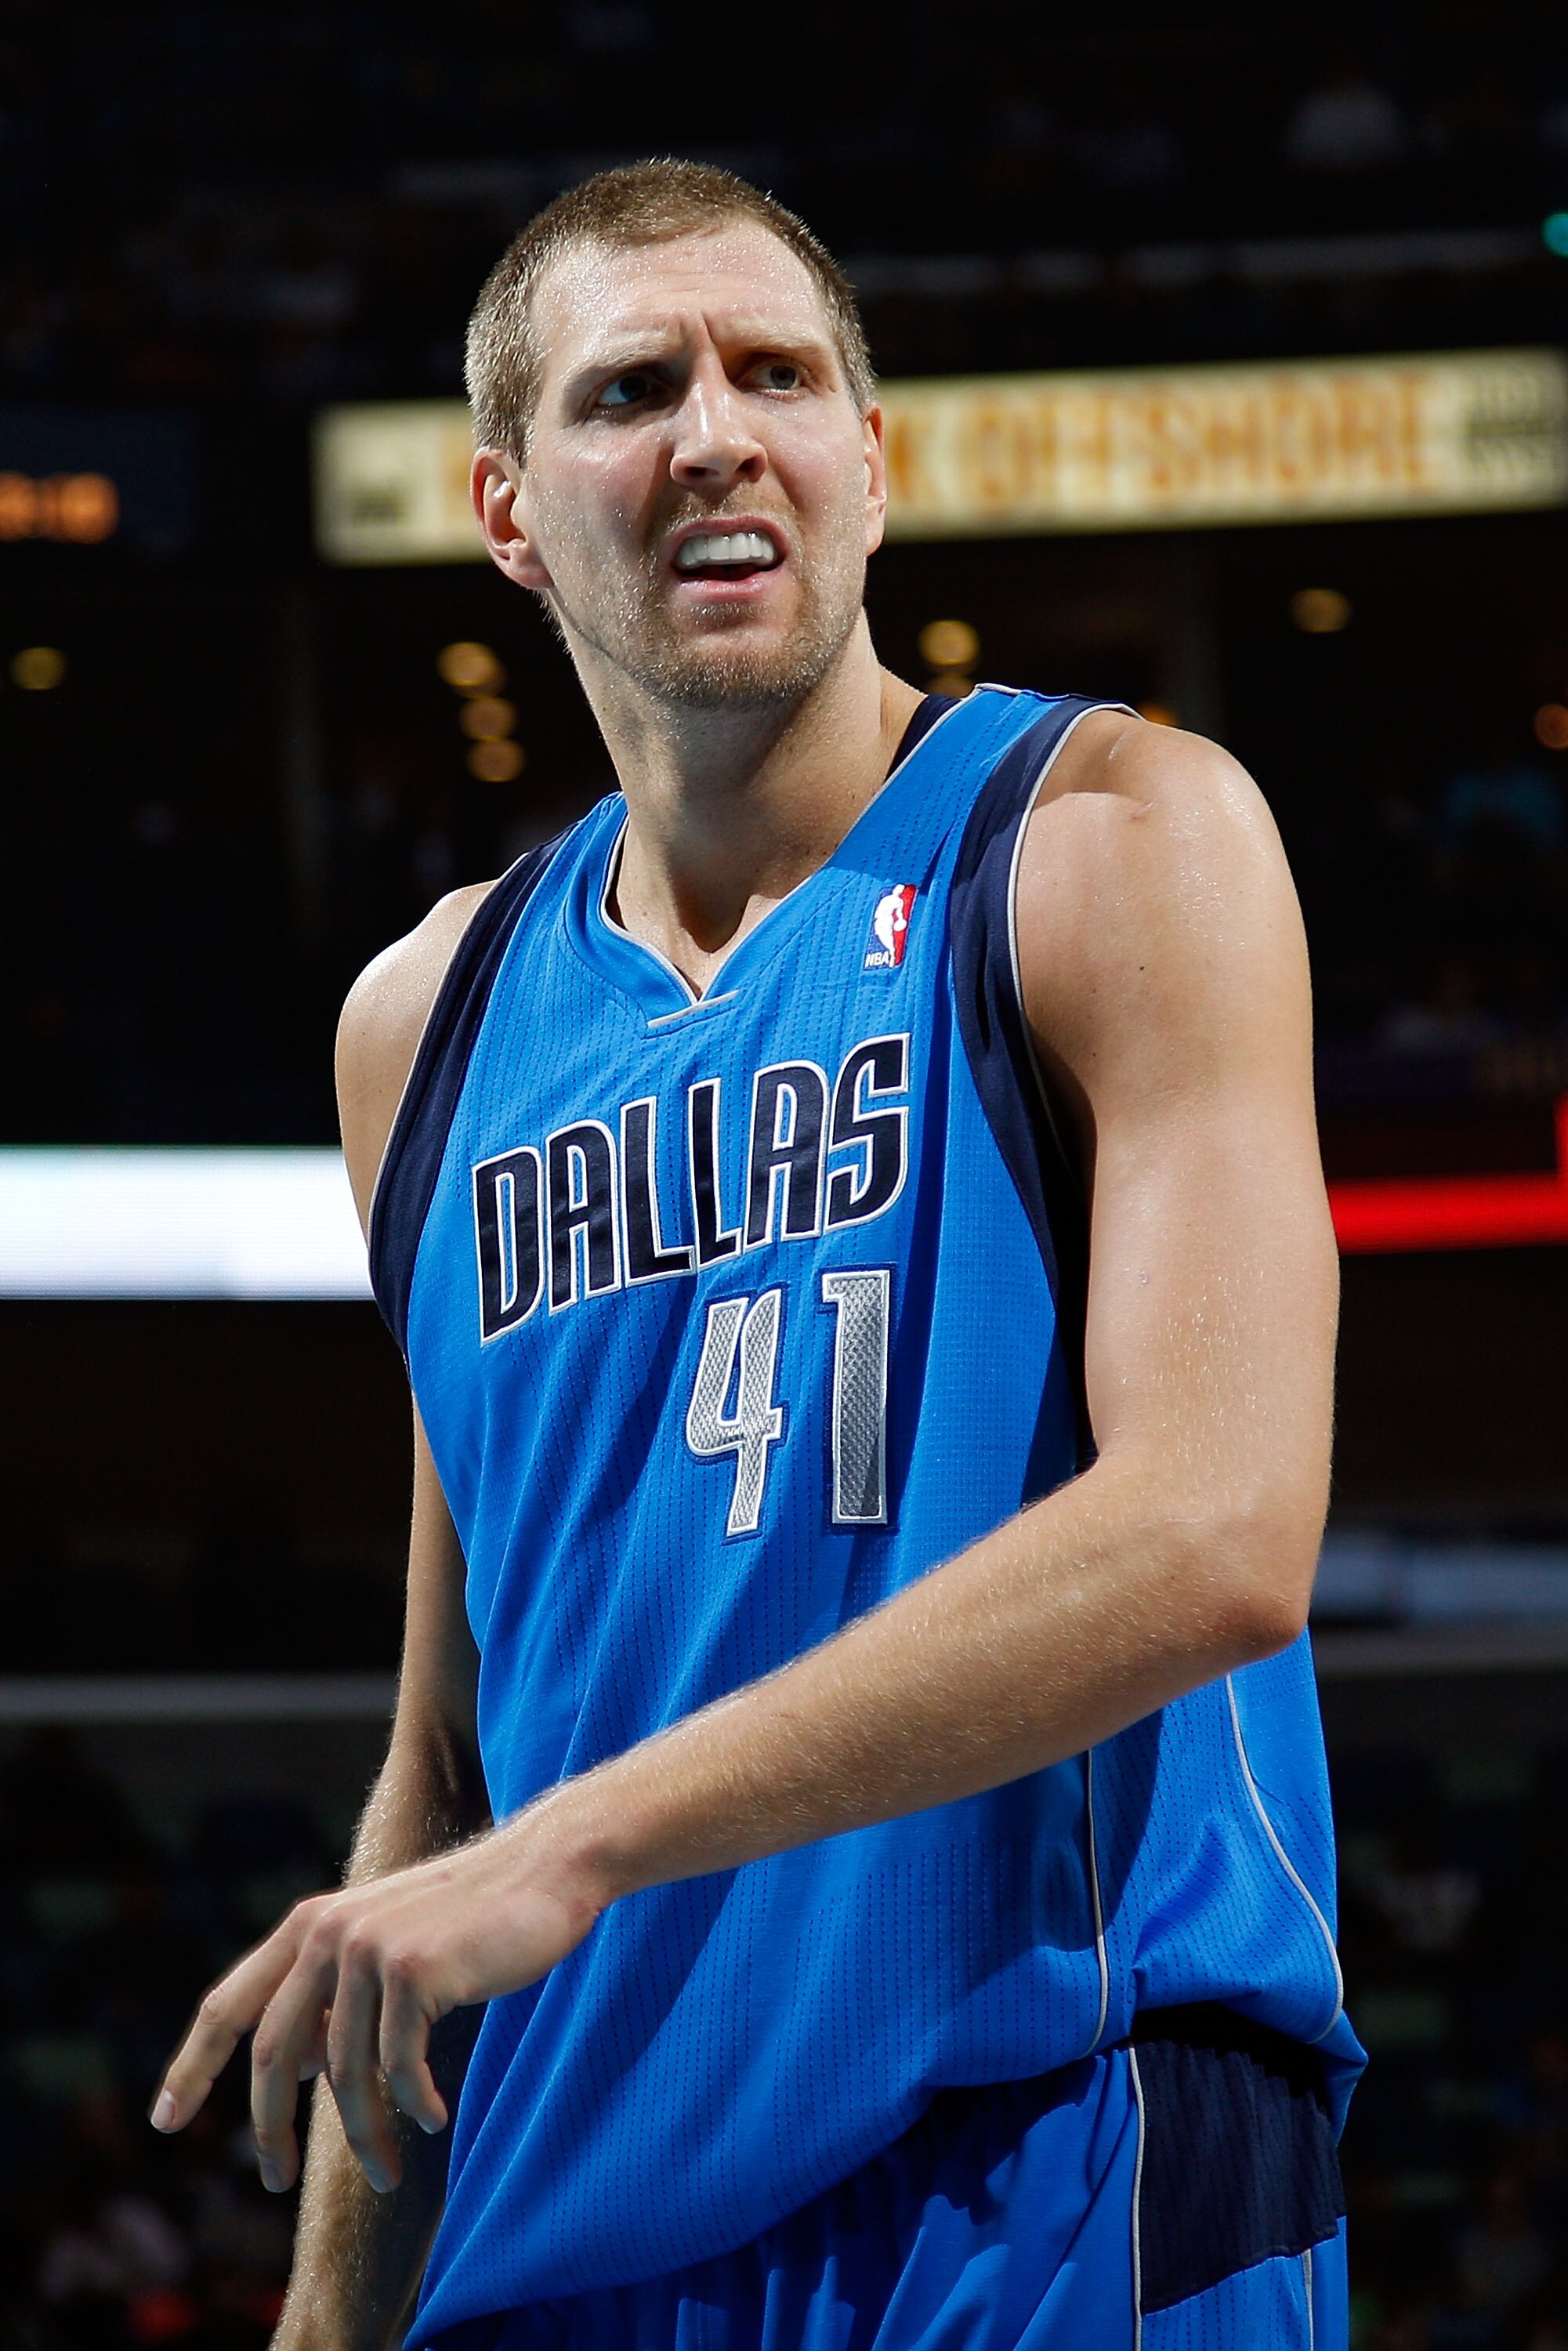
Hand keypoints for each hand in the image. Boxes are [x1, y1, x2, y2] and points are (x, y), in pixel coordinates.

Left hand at [150, 1820, 602, 2194]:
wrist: (545, 1869)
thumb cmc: (471, 1917)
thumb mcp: (387, 1949)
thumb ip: (336, 1996)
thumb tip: (300, 2065)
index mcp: (310, 1923)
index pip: (228, 2002)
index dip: (191, 2065)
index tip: (165, 2122)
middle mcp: (328, 1931)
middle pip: (276, 2052)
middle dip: (271, 2127)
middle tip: (276, 2180)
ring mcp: (369, 1948)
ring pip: (345, 2072)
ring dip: (363, 2137)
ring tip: (383, 2177)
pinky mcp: (415, 1970)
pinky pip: (402, 2067)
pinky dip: (415, 2105)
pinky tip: (432, 2119)